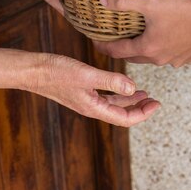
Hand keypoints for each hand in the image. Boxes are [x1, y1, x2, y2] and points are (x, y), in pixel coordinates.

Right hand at [29, 53, 159, 126]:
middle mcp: (91, 107)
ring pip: (114, 105)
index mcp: (94, 108)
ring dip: (130, 100)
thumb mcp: (86, 75)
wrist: (33, 70)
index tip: (157, 104)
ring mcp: (86, 100)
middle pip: (121, 114)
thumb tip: (133, 89)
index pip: (124, 119)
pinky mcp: (81, 90)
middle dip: (140, 108)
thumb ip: (111, 81)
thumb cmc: (56, 72)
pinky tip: (122, 84)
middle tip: (155, 100)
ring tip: (144, 93)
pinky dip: (117, 92)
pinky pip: (105, 96)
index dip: (143, 114)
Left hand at [93, 0, 190, 66]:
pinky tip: (168, 35)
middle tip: (115, 38)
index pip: (117, 50)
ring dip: (145, 47)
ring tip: (142, 35)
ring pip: (154, 55)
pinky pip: (171, 53)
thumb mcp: (151, 2)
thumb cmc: (185, 10)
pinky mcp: (189, 57)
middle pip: (135, 56)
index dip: (104, 45)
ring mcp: (176, 60)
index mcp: (147, 48)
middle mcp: (160, 59)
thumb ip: (125, 1)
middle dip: (123, 48)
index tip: (95, 41)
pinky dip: (165, 46)